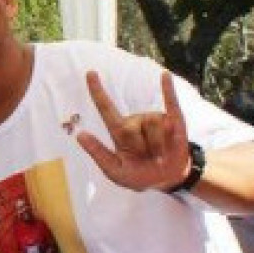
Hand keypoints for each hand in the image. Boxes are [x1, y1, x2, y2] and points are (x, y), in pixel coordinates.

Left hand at [76, 72, 193, 192]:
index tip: (90, 73)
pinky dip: (168, 89)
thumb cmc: (138, 175)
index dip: (97, 91)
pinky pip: (171, 102)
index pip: (106, 108)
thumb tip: (79, 135)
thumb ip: (98, 154)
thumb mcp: (115, 171)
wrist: (167, 179)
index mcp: (119, 132)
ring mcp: (155, 119)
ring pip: (153, 125)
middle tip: (147, 158)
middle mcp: (136, 121)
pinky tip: (164, 75)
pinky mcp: (174, 120)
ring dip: (158, 146)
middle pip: (133, 127)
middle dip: (141, 147)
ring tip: (159, 153)